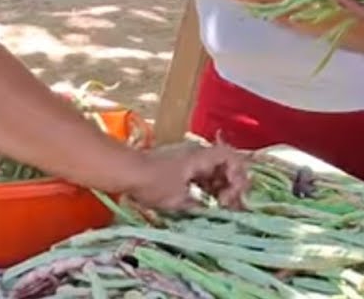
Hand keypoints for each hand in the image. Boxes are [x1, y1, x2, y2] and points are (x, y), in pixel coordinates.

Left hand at [122, 141, 250, 211]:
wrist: (125, 172)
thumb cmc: (153, 183)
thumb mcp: (179, 199)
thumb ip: (198, 204)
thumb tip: (208, 210)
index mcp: (202, 156)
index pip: (232, 159)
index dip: (238, 177)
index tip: (229, 198)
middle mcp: (197, 153)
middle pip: (225, 166)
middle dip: (230, 186)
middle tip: (227, 205)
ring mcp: (187, 158)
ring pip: (213, 172)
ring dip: (218, 188)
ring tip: (217, 206)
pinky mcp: (178, 165)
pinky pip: (201, 174)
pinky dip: (206, 188)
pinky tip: (202, 202)